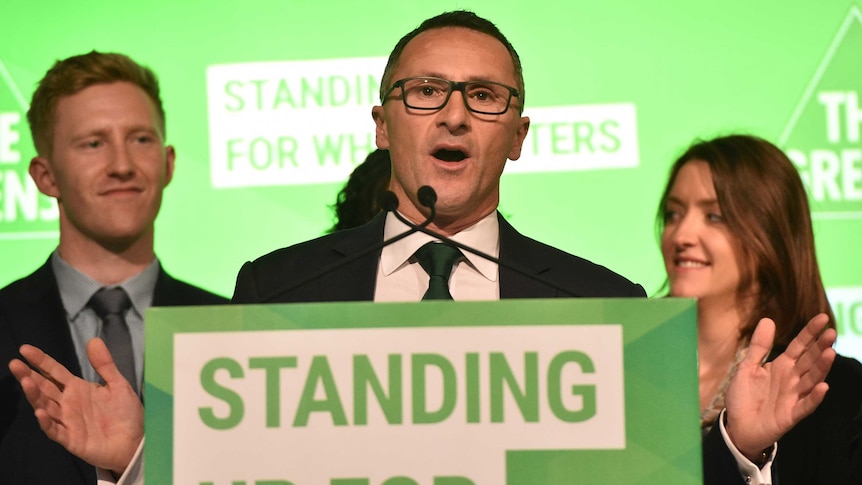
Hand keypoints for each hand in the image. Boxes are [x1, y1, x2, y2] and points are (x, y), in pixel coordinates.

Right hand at [8, 338, 143, 475]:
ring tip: (25, 381)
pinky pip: (55, 430)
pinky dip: (47, 422)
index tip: (25, 349)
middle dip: (29, 375)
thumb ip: (105, 365)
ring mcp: (68, 421)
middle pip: (44, 388)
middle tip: (14, 364)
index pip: (54, 372)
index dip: (41, 361)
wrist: (135, 442)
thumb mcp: (118, 384)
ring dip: (35, 395)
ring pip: (45, 407)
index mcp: (77, 389)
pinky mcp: (71, 439)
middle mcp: (68, 404)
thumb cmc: (125, 414)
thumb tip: (94, 339)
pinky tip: (40, 412)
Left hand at [724, 313, 835, 460]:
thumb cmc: (744, 396)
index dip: (810, 333)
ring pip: (811, 380)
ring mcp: (793, 396)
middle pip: (809, 360)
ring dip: (821, 368)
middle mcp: (791, 379)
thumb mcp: (747, 367)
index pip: (799, 346)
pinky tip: (823, 387)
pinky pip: (805, 405)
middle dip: (820, 347)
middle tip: (831, 332)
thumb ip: (759, 347)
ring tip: (830, 353)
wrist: (737, 426)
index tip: (822, 318)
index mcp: (781, 366)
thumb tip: (768, 320)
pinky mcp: (791, 415)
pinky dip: (814, 397)